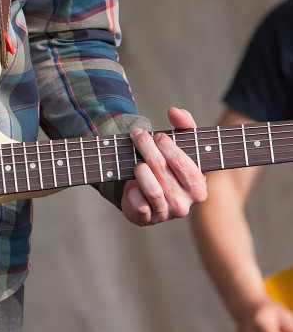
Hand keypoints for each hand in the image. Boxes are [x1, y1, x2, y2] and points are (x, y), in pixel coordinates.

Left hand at [121, 106, 206, 226]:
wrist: (147, 191)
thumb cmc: (168, 165)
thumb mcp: (181, 143)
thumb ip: (184, 124)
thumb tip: (174, 111)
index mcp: (198, 187)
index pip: (181, 162)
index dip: (167, 145)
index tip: (157, 136)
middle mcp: (186, 204)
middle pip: (161, 169)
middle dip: (146, 148)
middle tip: (138, 135)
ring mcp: (167, 213)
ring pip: (152, 188)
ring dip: (140, 169)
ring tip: (137, 162)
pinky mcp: (147, 220)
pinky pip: (139, 206)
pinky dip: (133, 194)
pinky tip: (132, 186)